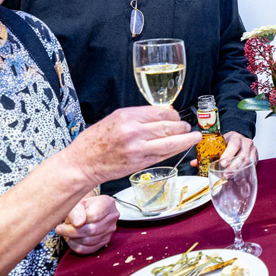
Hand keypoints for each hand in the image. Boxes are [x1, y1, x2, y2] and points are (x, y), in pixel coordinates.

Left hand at [57, 194, 117, 254]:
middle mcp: (112, 217)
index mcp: (107, 203)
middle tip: (60, 229)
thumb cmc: (83, 205)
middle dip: (73, 232)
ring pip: (90, 241)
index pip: (93, 216)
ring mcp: (110, 230)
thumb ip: (76, 211)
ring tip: (66, 233)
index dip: (77, 221)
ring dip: (74, 239)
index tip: (64, 223)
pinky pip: (90, 249)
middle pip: (92, 230)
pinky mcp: (105, 241)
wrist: (90, 208)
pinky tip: (71, 240)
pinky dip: (77, 246)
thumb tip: (78, 223)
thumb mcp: (77, 202)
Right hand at [59, 106, 199, 186]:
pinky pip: (163, 154)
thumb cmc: (95, 141)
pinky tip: (183, 147)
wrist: (82, 163)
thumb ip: (138, 117)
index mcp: (127, 116)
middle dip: (182, 126)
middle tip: (188, 127)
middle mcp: (133, 131)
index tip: (177, 116)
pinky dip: (175, 150)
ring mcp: (138, 148)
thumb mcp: (115, 119)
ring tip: (193, 136)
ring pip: (170, 141)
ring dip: (185, 139)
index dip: (173, 115)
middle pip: (168, 126)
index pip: (160, 112)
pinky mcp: (139, 163)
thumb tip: (161, 115)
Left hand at [192, 131, 257, 169]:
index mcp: (235, 137)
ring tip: (230, 176)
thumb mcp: (218, 144)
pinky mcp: (255, 155)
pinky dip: (245, 170)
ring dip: (239, 170)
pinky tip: (239, 175)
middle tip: (225, 174)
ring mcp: (252, 149)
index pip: (234, 145)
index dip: (228, 154)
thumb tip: (194, 163)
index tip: (222, 163)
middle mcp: (245, 142)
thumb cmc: (228, 142)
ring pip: (248, 160)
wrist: (238, 139)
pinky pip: (252, 164)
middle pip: (242, 155)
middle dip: (233, 166)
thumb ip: (207, 153)